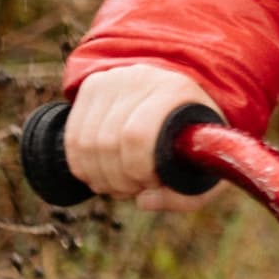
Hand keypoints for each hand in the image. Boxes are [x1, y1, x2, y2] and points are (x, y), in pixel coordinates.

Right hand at [65, 64, 224, 212]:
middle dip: (117, 178)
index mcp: (176, 90)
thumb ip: (187, 197)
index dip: (136, 169)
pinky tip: (101, 173)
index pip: (137, 135)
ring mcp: (113, 78)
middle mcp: (141, 78)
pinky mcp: (92, 86)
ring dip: (97, 175)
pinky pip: (72, 136)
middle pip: (106, 141)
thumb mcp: (207, 168)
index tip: (151, 182)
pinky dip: (81, 165)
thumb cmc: (196, 138)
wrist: (183, 97)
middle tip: (134, 187)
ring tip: (119, 183)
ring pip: (84, 142)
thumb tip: (144, 201)